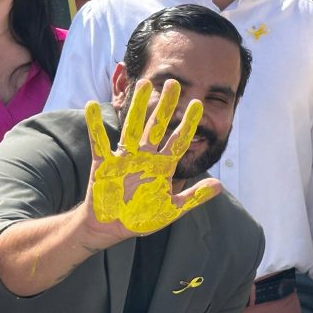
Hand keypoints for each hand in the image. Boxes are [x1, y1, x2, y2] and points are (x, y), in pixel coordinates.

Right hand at [84, 79, 220, 235]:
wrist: (109, 230)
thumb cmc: (140, 219)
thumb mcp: (171, 210)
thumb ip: (194, 197)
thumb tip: (220, 185)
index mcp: (162, 166)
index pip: (179, 140)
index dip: (188, 123)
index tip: (198, 103)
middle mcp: (145, 157)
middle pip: (157, 126)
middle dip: (165, 106)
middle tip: (174, 83)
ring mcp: (124, 159)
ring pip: (133, 127)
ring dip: (138, 106)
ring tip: (143, 84)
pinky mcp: (103, 164)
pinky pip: (99, 142)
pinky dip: (95, 125)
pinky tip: (92, 104)